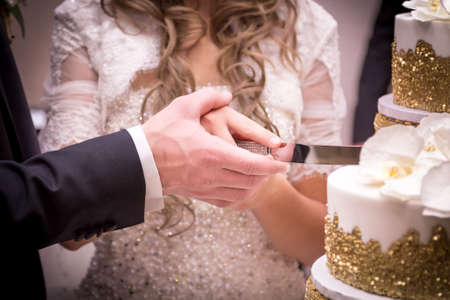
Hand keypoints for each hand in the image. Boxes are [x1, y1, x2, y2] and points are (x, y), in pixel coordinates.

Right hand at [142, 88, 286, 206]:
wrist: (138, 163)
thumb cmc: (160, 134)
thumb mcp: (182, 108)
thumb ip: (208, 97)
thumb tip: (226, 94)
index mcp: (213, 153)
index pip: (252, 164)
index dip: (272, 165)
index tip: (284, 163)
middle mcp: (212, 174)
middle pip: (251, 180)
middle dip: (267, 174)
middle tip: (276, 166)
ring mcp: (205, 187)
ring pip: (241, 192)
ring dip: (255, 185)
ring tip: (261, 175)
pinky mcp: (198, 194)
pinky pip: (226, 200)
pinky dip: (239, 194)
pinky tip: (241, 186)